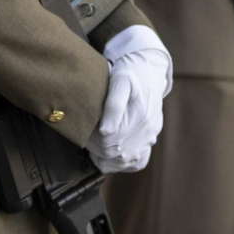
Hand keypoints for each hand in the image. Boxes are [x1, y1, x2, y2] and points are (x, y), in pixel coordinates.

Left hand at [88, 26, 171, 173]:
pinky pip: (138, 162)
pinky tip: (110, 157)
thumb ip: (113, 106)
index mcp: (140, 117)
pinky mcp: (150, 140)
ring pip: (125, 161)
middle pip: (114, 154)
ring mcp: (150, 137)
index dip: (91, 140)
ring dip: (107, 157)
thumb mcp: (120, 82)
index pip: (108, 143)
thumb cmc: (130, 73)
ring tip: (94, 145)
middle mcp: (148, 130)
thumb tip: (106, 131)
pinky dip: (122, 163)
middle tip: (85, 137)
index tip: (83, 130)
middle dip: (96, 148)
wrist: (148, 70)